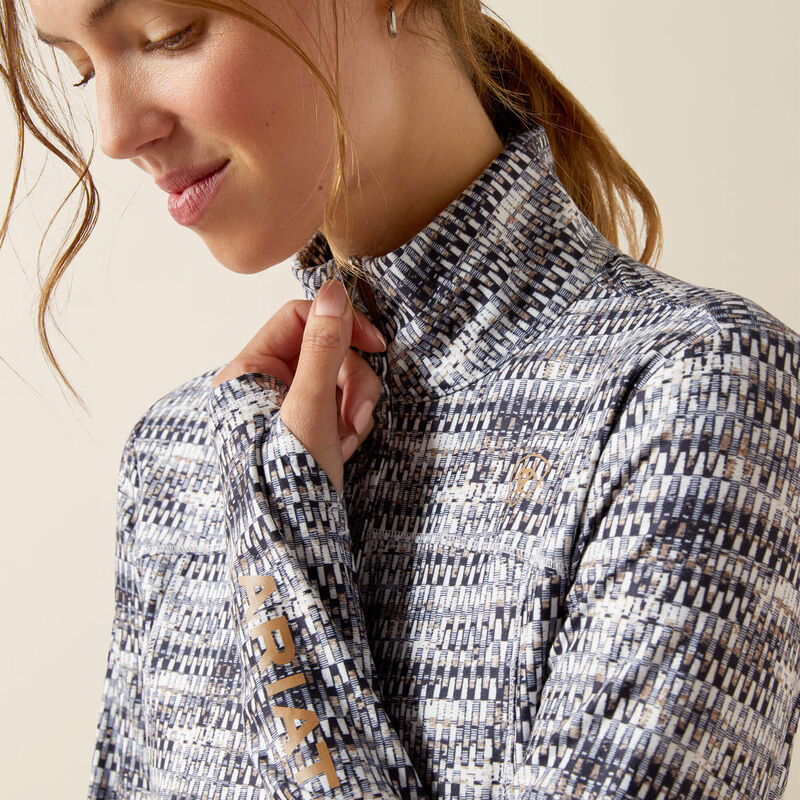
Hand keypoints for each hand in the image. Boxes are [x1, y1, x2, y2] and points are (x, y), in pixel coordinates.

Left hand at [210, 278, 385, 495]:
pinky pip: (335, 404)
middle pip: (323, 350)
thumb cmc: (288, 478)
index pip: (299, 318)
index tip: (376, 343)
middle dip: (351, 380)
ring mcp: (283, 407)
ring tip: (351, 439)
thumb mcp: (311, 406)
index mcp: (248, 371)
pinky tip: (344, 448)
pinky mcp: (302, 427)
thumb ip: (324, 347)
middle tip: (361, 413)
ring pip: (335, 378)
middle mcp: (262, 385)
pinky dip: (348, 423)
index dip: (341, 325)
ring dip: (354, 405)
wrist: (293, 541)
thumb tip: (333, 290)